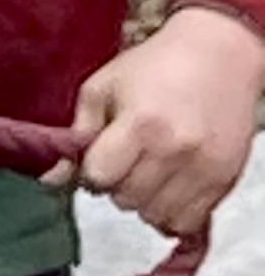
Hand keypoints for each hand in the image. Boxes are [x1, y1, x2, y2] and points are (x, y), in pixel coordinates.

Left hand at [46, 4, 264, 238]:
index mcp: (141, 124)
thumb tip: (50, 181)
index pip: (98, 178)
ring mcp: (204, 168)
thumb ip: (76, 136)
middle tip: (131, 158)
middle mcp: (176, 150)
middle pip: (125, 200)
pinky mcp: (225, 179)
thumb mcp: (102, 89)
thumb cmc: (154, 67)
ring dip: (144, 200)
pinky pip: (186, 221)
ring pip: (154, 216)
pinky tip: (170, 185)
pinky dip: (172, 211)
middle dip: (118, 184)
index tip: (103, 155)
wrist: (221, 54)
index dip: (93, 171)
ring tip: (151, 169)